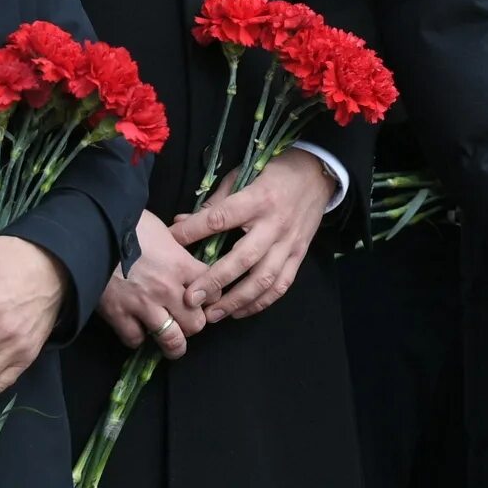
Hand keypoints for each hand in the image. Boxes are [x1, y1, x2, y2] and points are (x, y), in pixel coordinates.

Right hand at [98, 209, 208, 358]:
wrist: (91, 232)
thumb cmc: (128, 223)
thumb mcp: (161, 229)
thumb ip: (176, 245)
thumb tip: (181, 248)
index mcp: (182, 266)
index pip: (213, 292)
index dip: (211, 297)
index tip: (204, 298)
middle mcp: (168, 290)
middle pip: (196, 323)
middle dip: (194, 324)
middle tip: (187, 321)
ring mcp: (143, 305)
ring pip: (171, 339)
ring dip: (173, 344)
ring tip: (173, 345)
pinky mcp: (119, 315)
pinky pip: (135, 339)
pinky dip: (137, 337)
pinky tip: (137, 330)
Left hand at [171, 150, 334, 320]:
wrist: (317, 174)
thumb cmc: (275, 172)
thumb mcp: (243, 175)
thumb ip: (215, 202)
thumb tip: (181, 222)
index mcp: (257, 199)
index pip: (219, 219)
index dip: (192, 232)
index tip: (170, 244)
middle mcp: (274, 224)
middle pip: (243, 258)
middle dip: (215, 281)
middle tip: (191, 299)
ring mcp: (289, 243)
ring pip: (264, 278)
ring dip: (237, 300)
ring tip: (213, 315)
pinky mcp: (299, 255)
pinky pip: (281, 285)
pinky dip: (260, 302)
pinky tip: (240, 311)